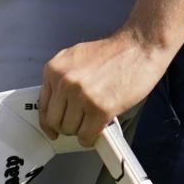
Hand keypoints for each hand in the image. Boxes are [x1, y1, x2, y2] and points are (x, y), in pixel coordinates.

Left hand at [39, 28, 170, 147]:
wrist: (140, 46)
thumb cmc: (115, 53)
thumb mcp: (77, 59)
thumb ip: (63, 79)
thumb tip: (57, 104)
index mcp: (55, 68)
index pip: (43, 105)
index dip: (49, 122)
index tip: (52, 129)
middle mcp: (64, 81)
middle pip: (55, 121)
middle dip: (68, 125)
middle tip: (81, 120)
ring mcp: (81, 96)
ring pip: (70, 130)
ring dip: (82, 129)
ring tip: (94, 117)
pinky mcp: (99, 109)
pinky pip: (87, 136)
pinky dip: (92, 136)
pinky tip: (100, 125)